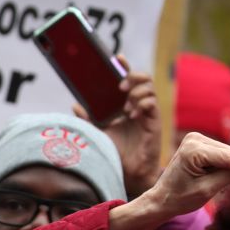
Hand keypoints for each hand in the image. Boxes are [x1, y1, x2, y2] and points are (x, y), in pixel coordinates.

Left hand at [74, 57, 160, 197]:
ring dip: (136, 92)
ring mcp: (147, 113)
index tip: (117, 58)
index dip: (124, 67)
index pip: (128, 79)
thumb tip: (75, 105)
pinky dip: (142, 103)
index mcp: (124, 104)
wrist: (126, 171)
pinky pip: (152, 103)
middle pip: (143, 79)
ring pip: (149, 88)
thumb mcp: (97, 133)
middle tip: (120, 86)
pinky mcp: (154, 121)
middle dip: (132, 76)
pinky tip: (132, 113)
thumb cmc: (114, 152)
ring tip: (125, 106)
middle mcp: (137, 105)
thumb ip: (87, 119)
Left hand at [109, 133, 229, 229]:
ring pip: (228, 154)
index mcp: (193, 150)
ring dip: (225, 168)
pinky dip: (220, 165)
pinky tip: (206, 174)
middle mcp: (194, 139)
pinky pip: (222, 154)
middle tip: (213, 186)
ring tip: (206, 180)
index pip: (229, 159)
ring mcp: (195, 138)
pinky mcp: (198, 141)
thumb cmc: (181, 198)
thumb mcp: (208, 190)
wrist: (162, 198)